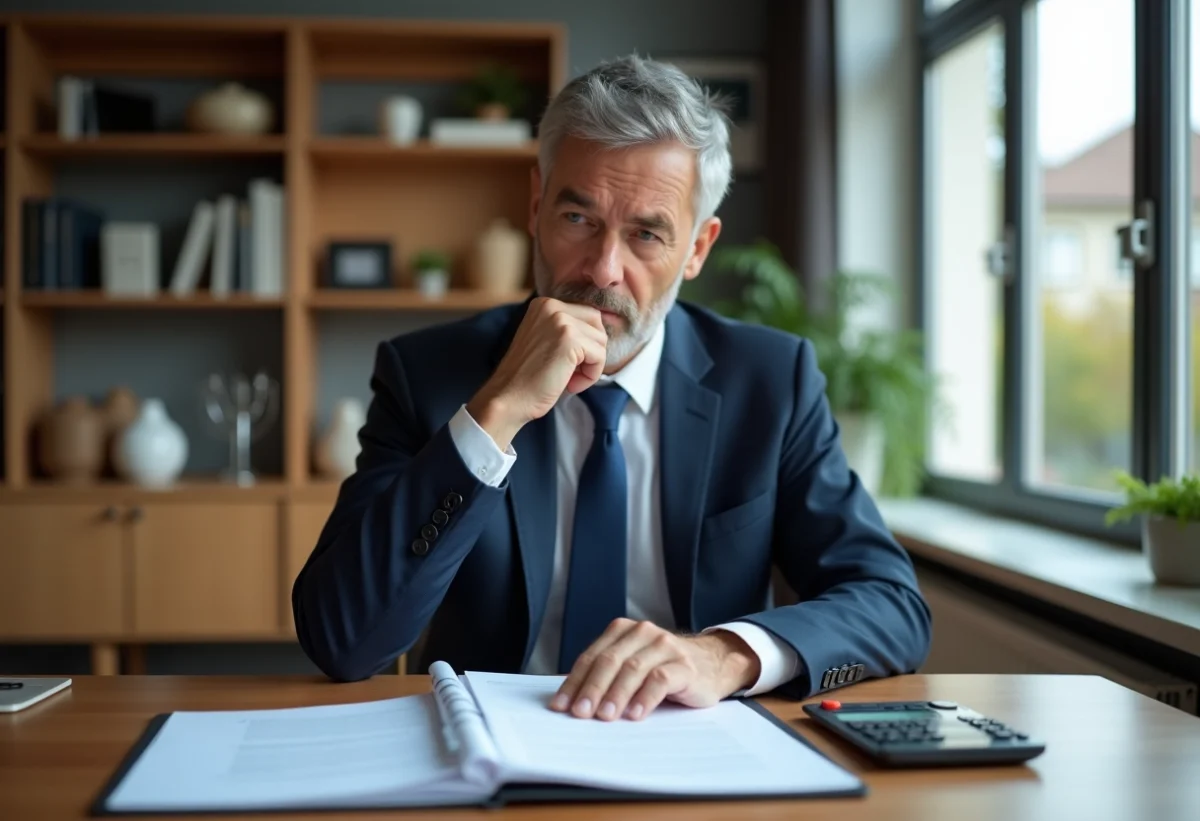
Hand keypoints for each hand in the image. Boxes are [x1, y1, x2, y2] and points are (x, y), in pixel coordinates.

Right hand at [466, 297, 607, 450]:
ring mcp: (560, 320)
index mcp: (544, 304)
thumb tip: (600, 333)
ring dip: (591, 366)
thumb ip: (567, 330)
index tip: (565, 364)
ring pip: (601, 341)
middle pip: (597, 324)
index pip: (586, 316)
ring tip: (568, 379)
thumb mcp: (546, 341)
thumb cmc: (528, 377)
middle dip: (591, 351)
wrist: (508, 398)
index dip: (584, 344)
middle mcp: (551, 306)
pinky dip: (591, 376)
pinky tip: (570, 384)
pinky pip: (600, 356)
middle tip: (571, 372)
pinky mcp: (570, 339)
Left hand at [548, 619, 760, 720]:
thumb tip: (572, 702)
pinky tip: (635, 714)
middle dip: (592, 688)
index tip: (561, 705)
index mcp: (623, 631)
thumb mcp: (634, 667)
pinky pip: (660, 679)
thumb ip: (607, 676)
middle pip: (610, 661)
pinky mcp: (684, 665)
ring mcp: (665, 646)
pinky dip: (644, 697)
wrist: (712, 664)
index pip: (592, 657)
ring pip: (633, 668)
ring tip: (605, 716)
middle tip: (580, 713)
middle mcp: (643, 633)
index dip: (574, 682)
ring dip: (616, 694)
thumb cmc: (664, 669)